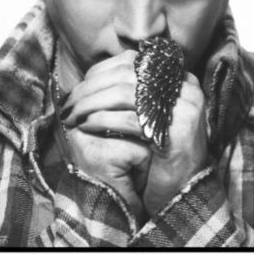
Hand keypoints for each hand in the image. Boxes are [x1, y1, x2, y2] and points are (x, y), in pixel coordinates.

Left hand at [62, 50, 208, 218]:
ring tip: (72, 115)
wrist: (185, 191)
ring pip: (124, 94)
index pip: (130, 63)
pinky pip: (129, 120)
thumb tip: (90, 76)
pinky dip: (102, 121)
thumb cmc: (159, 152)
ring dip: (91, 104)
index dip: (99, 73)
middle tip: (68, 102)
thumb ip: (130, 92)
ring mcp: (184, 107)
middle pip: (125, 76)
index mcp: (177, 77)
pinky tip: (85, 126)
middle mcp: (185, 87)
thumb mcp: (148, 115)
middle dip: (91, 88)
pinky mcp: (177, 130)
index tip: (78, 87)